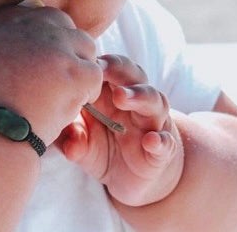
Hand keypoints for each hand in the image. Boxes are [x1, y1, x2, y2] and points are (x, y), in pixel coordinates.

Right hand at [0, 4, 102, 143]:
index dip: (45, 40)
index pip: (40, 15)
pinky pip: (94, 74)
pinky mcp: (73, 72)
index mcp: (5, 18)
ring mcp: (55, 46)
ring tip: (62, 94)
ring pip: (84, 47)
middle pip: (64, 27)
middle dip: (65, 49)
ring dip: (77, 68)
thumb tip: (24, 15)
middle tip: (56, 78)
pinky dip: (87, 91)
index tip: (40, 62)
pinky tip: (69, 105)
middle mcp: (32, 24)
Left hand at [56, 54, 183, 206]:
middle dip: (118, 69)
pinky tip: (151, 141)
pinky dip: (161, 141)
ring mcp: (152, 125)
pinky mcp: (162, 152)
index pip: (110, 68)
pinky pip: (167, 143)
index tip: (83, 59)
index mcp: (112, 95)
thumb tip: (69, 145)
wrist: (134, 178)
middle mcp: (135, 104)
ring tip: (120, 97)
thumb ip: (73, 141)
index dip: (98, 62)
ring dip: (138, 96)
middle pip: (134, 75)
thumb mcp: (83, 145)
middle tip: (100, 68)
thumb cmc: (104, 149)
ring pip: (154, 101)